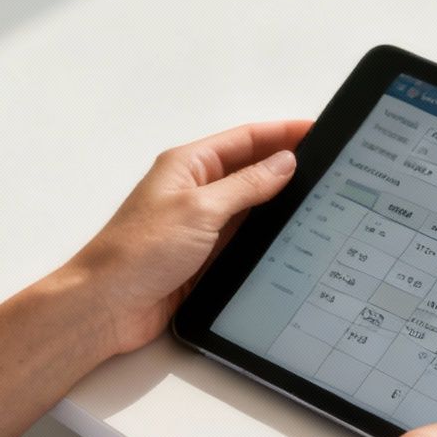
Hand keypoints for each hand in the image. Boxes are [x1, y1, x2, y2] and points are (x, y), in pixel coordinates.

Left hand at [71, 120, 311, 355]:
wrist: (108, 306)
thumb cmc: (137, 252)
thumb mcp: (200, 209)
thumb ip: (246, 185)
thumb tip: (284, 163)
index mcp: (188, 165)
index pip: (246, 139)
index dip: (283, 133)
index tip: (318, 130)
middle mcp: (195, 191)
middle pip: (251, 169)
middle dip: (287, 164)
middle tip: (328, 165)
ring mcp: (201, 225)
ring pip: (251, 205)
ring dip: (279, 202)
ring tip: (319, 198)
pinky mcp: (204, 256)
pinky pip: (244, 238)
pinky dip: (266, 234)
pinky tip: (291, 235)